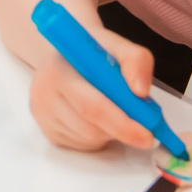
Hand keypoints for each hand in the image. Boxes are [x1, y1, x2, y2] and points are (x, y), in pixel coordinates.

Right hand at [27, 14, 161, 151]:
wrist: (67, 51)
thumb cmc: (94, 50)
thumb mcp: (119, 45)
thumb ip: (136, 61)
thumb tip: (141, 91)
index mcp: (58, 70)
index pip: (92, 106)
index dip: (122, 123)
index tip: (147, 134)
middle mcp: (44, 95)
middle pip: (90, 128)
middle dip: (122, 132)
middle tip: (146, 132)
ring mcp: (43, 116)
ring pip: (88, 139)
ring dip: (111, 133)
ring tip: (116, 111)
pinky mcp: (48, 132)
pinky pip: (82, 145)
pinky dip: (99, 137)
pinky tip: (99, 118)